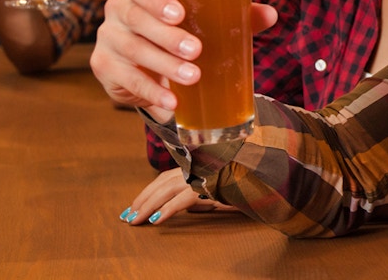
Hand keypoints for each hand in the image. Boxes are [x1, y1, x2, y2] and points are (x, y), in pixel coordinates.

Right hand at [89, 0, 276, 119]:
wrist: (149, 61)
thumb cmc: (181, 28)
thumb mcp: (205, 18)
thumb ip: (236, 13)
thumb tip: (271, 14)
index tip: (179, 13)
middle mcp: (118, 11)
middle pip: (136, 19)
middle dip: (167, 37)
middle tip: (197, 51)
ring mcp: (108, 39)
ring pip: (133, 50)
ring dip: (164, 66)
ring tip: (192, 77)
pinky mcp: (105, 67)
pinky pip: (127, 80)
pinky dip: (151, 93)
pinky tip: (172, 102)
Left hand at [121, 167, 235, 225]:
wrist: (259, 176)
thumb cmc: (240, 181)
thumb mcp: (215, 188)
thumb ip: (198, 194)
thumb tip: (180, 207)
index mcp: (195, 166)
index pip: (163, 178)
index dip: (147, 191)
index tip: (134, 205)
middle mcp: (195, 168)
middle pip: (160, 184)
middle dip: (142, 200)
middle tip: (128, 216)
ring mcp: (201, 175)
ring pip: (167, 190)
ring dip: (149, 206)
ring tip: (137, 220)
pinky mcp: (208, 185)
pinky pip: (183, 199)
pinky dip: (168, 209)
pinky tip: (157, 220)